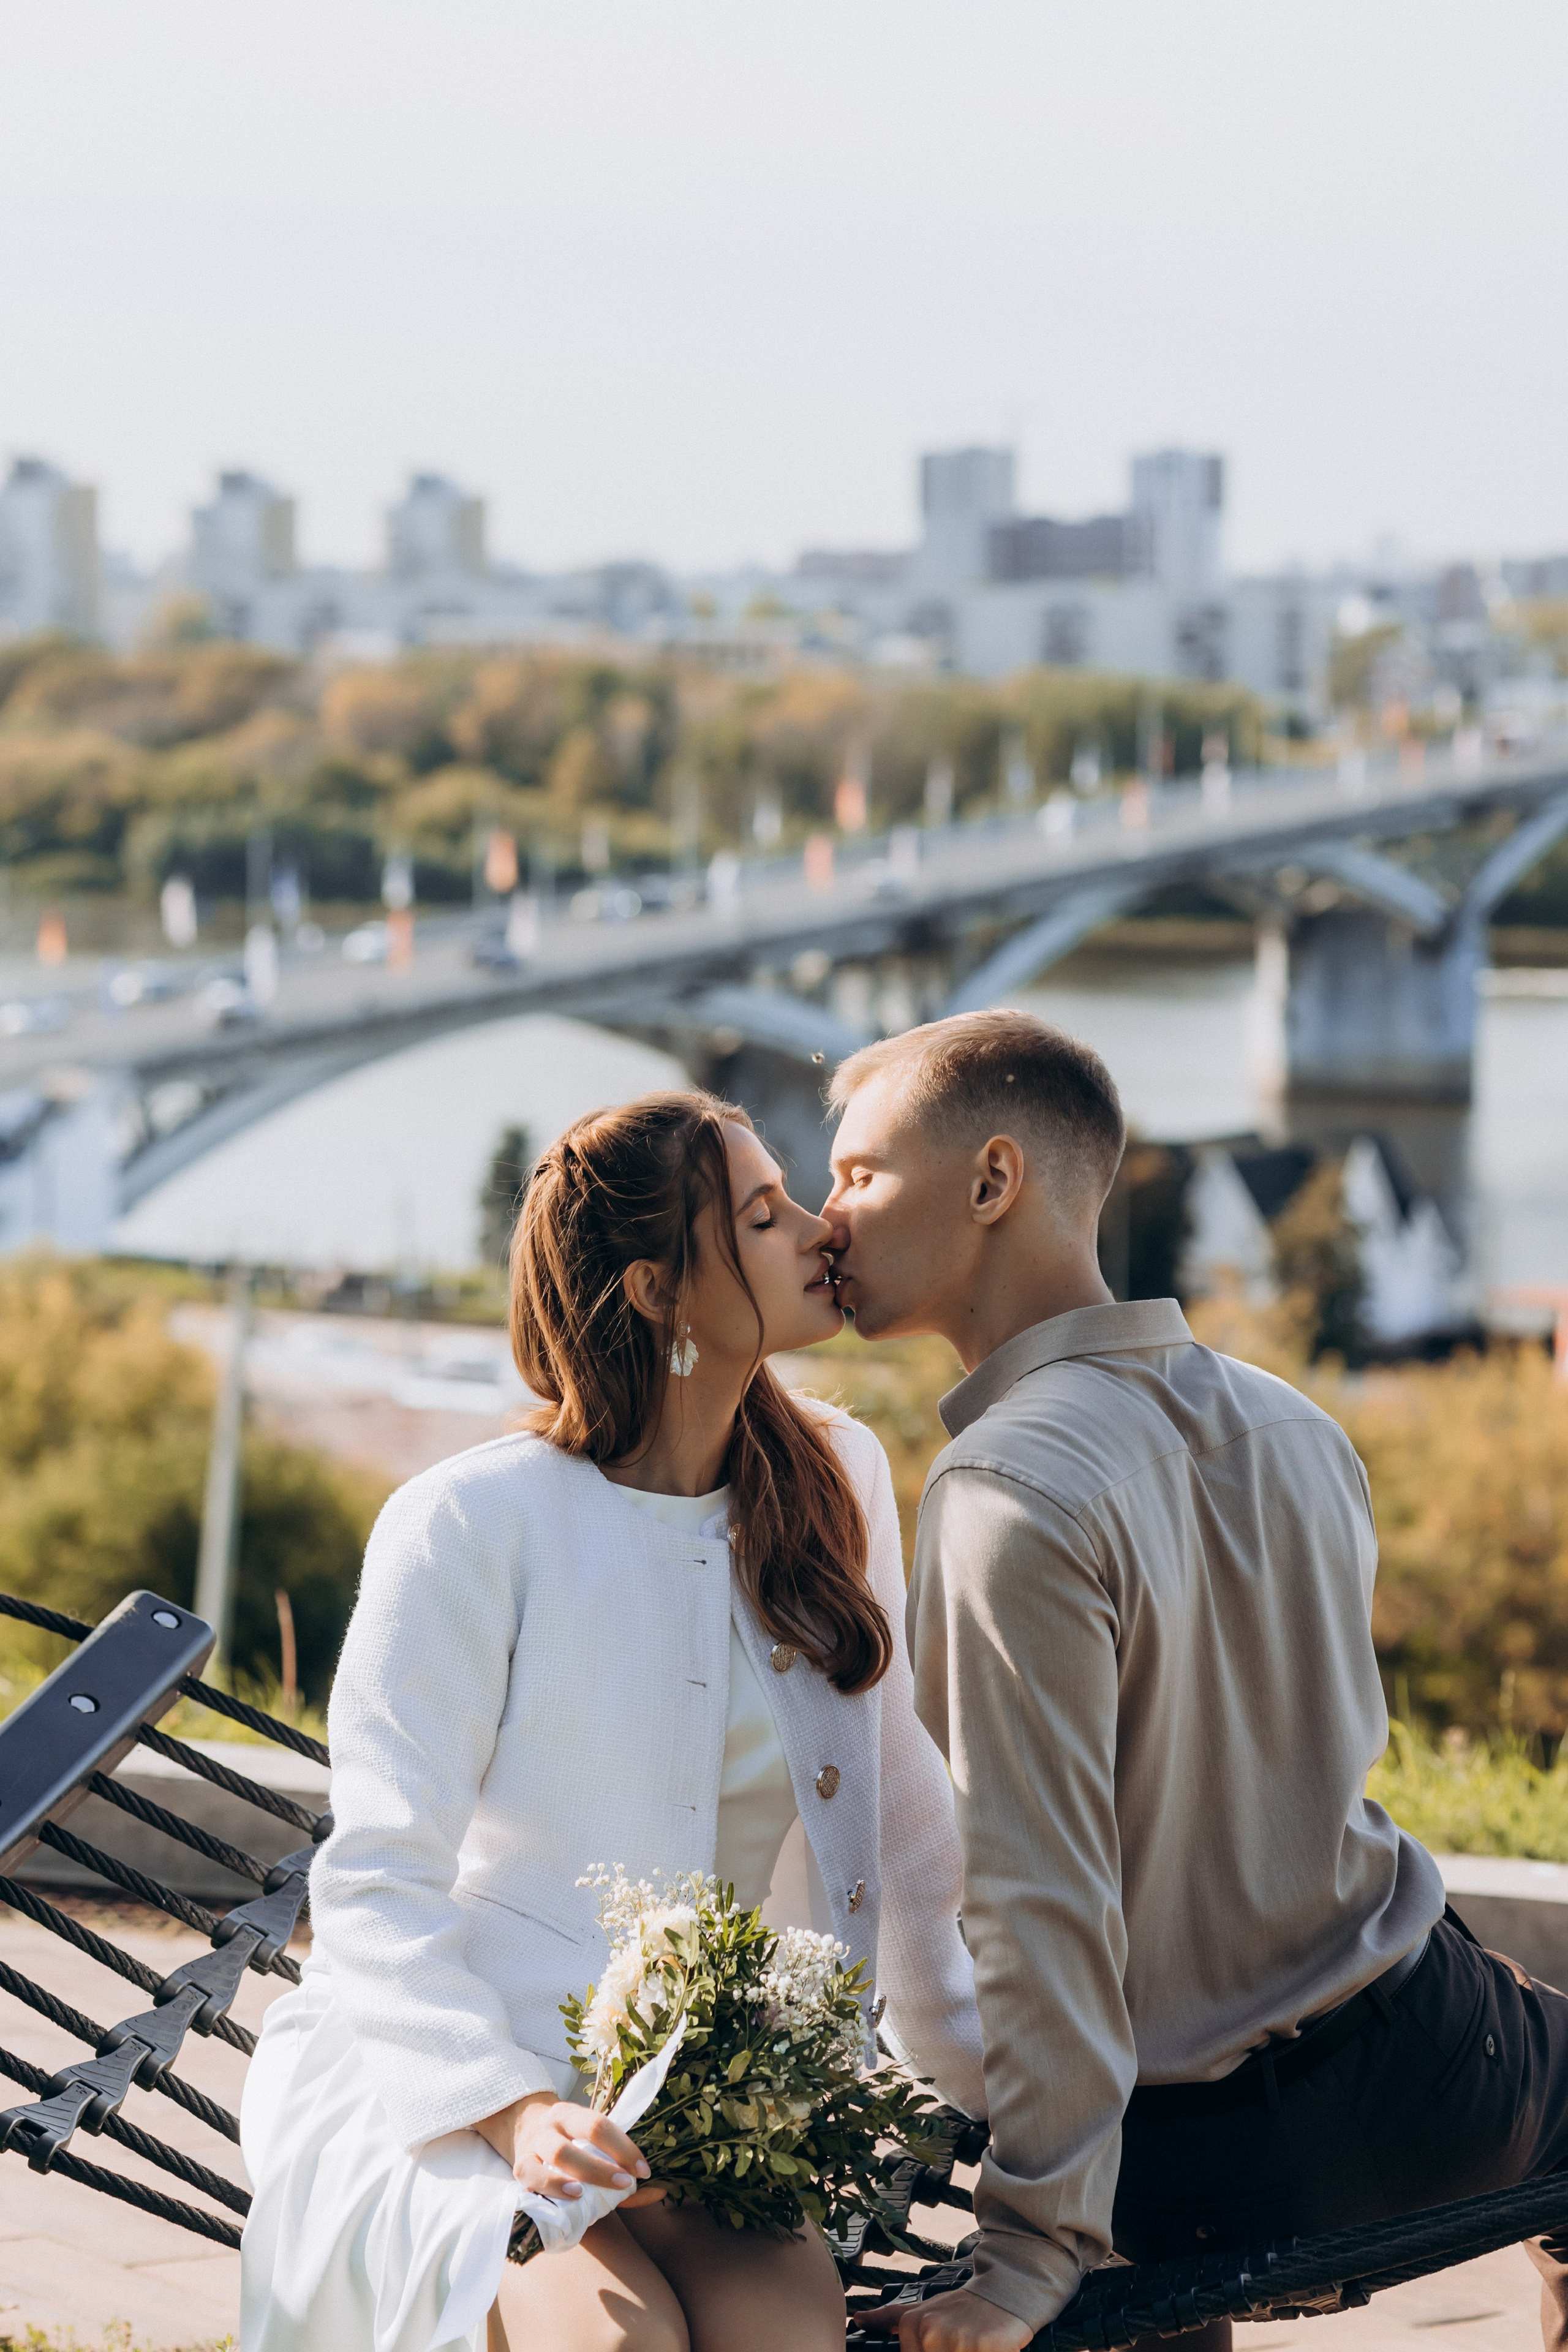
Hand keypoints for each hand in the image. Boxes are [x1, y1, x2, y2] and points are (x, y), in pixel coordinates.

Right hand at [474, 2092, 664, 2206]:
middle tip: (625, 2183)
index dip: (624, 2147)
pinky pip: (532, 2177)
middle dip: (604, 2164)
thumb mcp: (589, 2143)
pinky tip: (570, 2196)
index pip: (600, 2125)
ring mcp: (534, 2144)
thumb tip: (658, 2192)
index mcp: (573, 2114)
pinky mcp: (520, 2167)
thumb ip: (621, 2168)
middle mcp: (553, 2124)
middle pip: (580, 2137)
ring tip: (590, 2192)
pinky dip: (552, 2186)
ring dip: (578, 2174)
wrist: (522, 2129)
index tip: (643, 2171)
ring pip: (556, 2154)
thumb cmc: (567, 2143)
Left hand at [857, 2286, 1032, 2351]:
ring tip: (975, 2344)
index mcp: (913, 2326)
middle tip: (962, 2341)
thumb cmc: (964, 2307)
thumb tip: (856, 2319)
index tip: (946, 2344)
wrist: (1005, 2289)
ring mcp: (959, 2340)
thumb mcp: (924, 2308)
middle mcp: (932, 2333)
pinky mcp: (987, 2346)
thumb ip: (889, 2318)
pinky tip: (991, 2347)